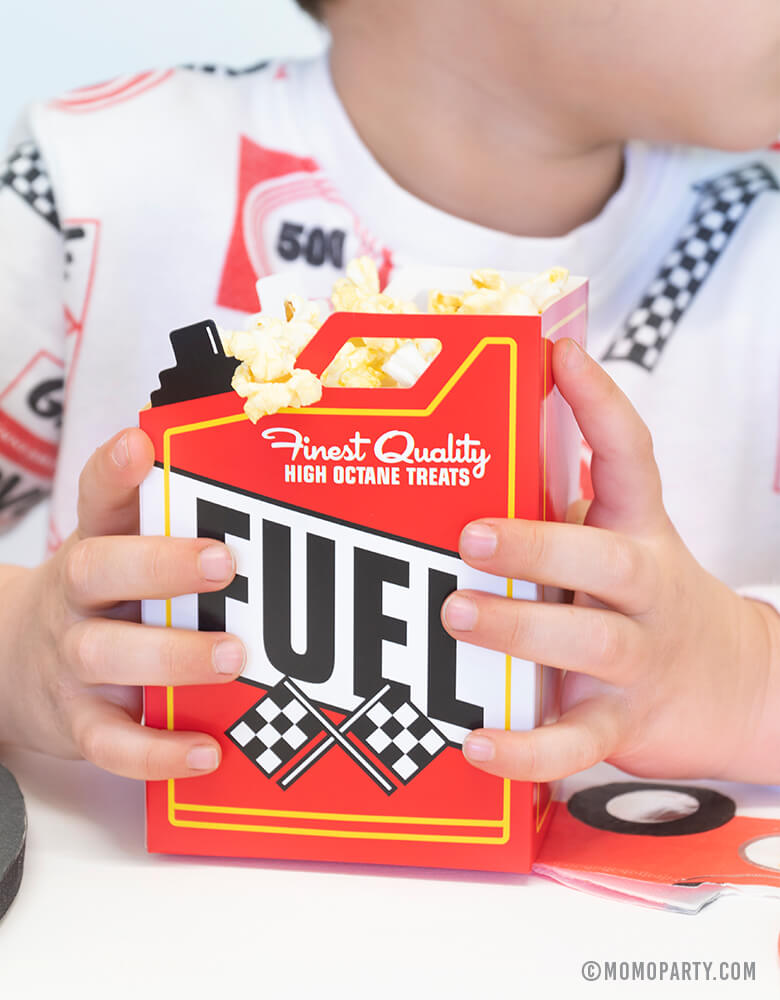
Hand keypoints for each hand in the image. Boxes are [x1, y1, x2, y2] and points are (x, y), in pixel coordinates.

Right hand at [0, 428, 245, 779]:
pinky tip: (205, 750)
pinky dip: (156, 751)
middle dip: (158, 565)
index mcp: (93, 549)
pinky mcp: (75, 722)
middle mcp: (75, 600)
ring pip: (105, 654)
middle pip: (97, 571)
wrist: (13, 667)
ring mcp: (69, 662)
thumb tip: (259, 503)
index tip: (139, 445)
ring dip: (171, 656)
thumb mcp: (118, 559)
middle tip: (221, 562)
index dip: (113, 472)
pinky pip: (110, 742)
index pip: (96, 501)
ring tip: (231, 656)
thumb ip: (169, 534)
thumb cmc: (99, 604)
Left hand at [442, 338, 778, 783]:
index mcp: (642, 534)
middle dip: (541, 545)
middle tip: (472, 536)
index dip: (601, 402)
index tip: (561, 354)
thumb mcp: (624, 545)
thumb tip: (471, 473)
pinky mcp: (623, 722)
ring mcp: (639, 660)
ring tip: (458, 615)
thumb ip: (565, 517)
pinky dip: (527, 748)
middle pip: (608, 561)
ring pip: (591, 643)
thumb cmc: (650, 605)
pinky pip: (576, 741)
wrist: (737, 690)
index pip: (632, 457)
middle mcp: (646, 591)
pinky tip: (476, 743)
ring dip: (521, 630)